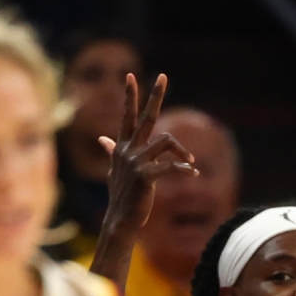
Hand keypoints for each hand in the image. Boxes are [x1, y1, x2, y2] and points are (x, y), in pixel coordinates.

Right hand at [99, 72, 197, 237]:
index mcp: (123, 147)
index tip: (131, 75)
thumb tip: (101, 139)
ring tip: (190, 163)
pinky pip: (171, 166)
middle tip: (163, 76)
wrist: (120, 220)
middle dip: (155, 95)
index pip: (126, 116)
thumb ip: (111, 152)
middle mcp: (129, 150)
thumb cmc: (122, 195)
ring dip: (182, 152)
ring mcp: (136, 162)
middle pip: (145, 117)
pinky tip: (193, 174)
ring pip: (166, 141)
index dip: (129, 96)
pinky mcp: (146, 176)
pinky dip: (184, 170)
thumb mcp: (115, 170)